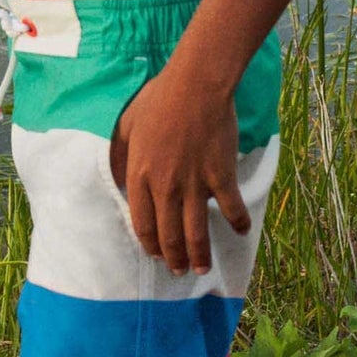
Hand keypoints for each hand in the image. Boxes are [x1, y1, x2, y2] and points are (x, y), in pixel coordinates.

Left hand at [110, 65, 250, 274]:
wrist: (195, 85)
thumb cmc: (159, 99)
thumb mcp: (126, 125)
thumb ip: (118, 155)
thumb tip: (114, 178)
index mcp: (139, 176)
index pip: (141, 223)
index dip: (149, 245)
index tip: (156, 255)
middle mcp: (165, 187)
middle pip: (168, 235)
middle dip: (174, 259)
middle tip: (180, 271)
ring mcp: (194, 184)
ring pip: (196, 232)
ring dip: (200, 255)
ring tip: (203, 270)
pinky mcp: (220, 176)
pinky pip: (231, 208)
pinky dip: (238, 223)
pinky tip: (242, 231)